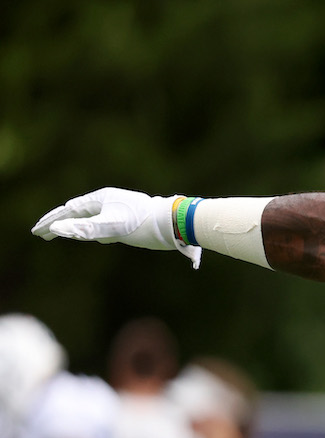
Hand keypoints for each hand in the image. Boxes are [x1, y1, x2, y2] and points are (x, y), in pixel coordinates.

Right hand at [32, 187, 201, 267]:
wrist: (175, 222)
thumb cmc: (143, 223)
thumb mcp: (111, 228)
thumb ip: (84, 229)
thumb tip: (57, 229)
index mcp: (100, 199)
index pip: (68, 211)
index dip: (51, 222)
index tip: (37, 231)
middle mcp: (108, 202)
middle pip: (76, 213)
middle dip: (58, 223)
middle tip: (41, 233)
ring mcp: (118, 210)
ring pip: (90, 218)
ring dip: (75, 226)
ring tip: (62, 232)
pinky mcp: (129, 220)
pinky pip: (105, 224)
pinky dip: (94, 231)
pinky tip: (99, 239)